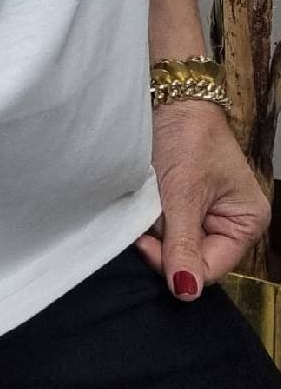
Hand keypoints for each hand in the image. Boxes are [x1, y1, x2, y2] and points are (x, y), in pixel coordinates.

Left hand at [134, 100, 272, 298]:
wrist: (169, 96)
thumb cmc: (186, 137)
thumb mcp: (184, 193)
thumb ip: (184, 243)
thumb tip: (186, 292)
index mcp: (247, 222)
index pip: (210, 267)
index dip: (176, 264)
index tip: (143, 243)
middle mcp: (230, 223)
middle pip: (193, 258)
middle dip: (165, 244)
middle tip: (142, 223)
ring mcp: (206, 214)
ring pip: (176, 244)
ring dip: (156, 231)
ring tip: (145, 206)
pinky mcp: (184, 204)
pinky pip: (167, 227)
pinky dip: (153, 219)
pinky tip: (144, 205)